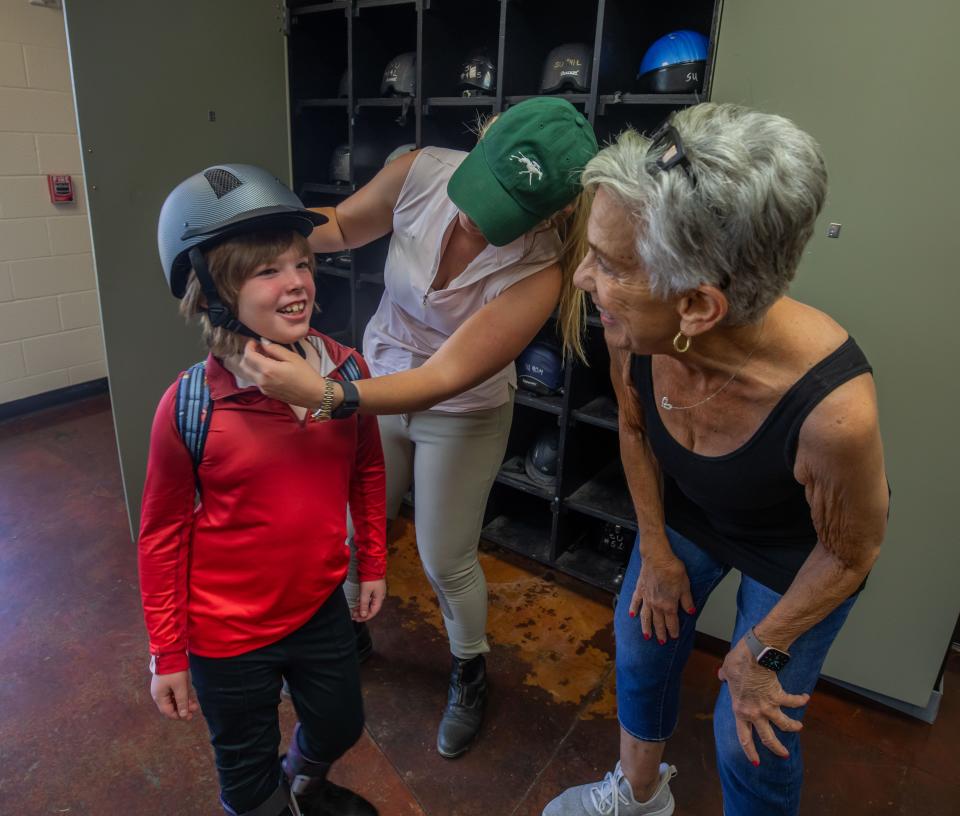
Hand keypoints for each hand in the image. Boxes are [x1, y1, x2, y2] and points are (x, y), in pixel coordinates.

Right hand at [150, 670, 199, 721]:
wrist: (170, 653)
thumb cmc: (174, 671)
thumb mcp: (180, 687)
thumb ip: (182, 702)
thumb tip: (183, 715)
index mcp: (159, 696)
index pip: (167, 711)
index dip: (178, 715)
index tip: (189, 717)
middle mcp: (159, 693)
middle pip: (170, 706)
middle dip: (182, 709)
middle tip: (194, 711)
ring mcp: (163, 687)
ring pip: (174, 699)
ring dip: (183, 702)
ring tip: (195, 705)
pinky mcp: (168, 681)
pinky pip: (175, 692)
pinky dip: (182, 696)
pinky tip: (190, 698)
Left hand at [238, 339, 335, 407]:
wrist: (314, 395)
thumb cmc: (306, 375)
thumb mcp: (292, 357)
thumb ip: (275, 348)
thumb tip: (263, 342)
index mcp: (268, 370)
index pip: (248, 356)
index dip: (249, 346)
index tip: (255, 341)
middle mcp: (262, 381)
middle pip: (243, 366)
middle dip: (248, 355)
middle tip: (258, 349)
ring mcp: (264, 389)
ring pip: (248, 374)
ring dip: (252, 364)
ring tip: (265, 358)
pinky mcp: (267, 393)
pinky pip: (256, 381)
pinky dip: (258, 372)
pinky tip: (270, 369)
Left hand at [353, 579, 385, 622]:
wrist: (372, 565)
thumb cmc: (370, 578)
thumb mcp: (365, 592)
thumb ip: (364, 604)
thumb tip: (364, 615)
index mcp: (379, 598)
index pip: (373, 612)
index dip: (365, 617)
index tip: (357, 619)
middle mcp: (379, 597)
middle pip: (371, 608)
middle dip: (362, 613)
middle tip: (353, 616)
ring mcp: (377, 593)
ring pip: (369, 604)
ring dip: (362, 608)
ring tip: (354, 611)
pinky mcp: (373, 589)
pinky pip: (368, 599)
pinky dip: (363, 602)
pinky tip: (357, 603)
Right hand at [629, 550, 694, 643]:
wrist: (658, 558)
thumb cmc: (672, 570)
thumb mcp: (685, 586)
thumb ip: (687, 601)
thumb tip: (690, 611)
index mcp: (669, 605)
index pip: (672, 622)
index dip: (673, 631)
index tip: (674, 637)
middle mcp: (656, 605)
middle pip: (658, 623)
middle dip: (660, 633)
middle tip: (661, 642)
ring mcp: (646, 598)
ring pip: (645, 617)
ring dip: (646, 627)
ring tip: (647, 636)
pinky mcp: (640, 590)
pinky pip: (635, 602)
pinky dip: (633, 609)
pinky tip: (632, 615)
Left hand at [717, 638, 809, 764]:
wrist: (753, 655)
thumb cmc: (738, 662)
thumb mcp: (726, 671)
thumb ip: (725, 677)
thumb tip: (721, 675)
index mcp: (740, 710)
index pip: (744, 737)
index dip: (750, 751)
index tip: (756, 762)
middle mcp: (754, 713)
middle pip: (767, 738)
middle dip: (777, 748)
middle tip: (784, 754)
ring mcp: (768, 706)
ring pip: (784, 725)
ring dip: (793, 726)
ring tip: (798, 727)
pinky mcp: (779, 696)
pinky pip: (792, 702)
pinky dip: (800, 700)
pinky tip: (805, 697)